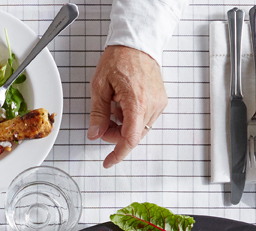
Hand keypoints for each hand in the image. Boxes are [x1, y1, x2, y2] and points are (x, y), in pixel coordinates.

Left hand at [88, 45, 167, 167]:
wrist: (137, 43)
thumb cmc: (120, 58)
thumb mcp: (100, 86)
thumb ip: (98, 114)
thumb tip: (94, 134)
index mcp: (137, 101)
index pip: (129, 139)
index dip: (118, 154)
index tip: (108, 162)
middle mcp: (152, 104)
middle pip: (133, 136)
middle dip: (114, 136)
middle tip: (101, 125)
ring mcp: (158, 103)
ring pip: (139, 129)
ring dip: (122, 127)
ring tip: (112, 109)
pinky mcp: (160, 100)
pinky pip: (145, 119)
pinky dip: (131, 119)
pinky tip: (122, 106)